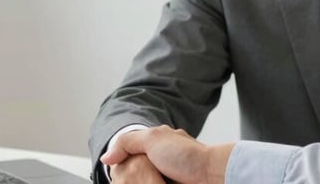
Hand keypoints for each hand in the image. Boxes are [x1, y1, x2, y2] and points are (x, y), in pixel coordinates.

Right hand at [102, 125, 231, 183]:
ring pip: (146, 178)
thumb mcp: (151, 140)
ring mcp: (169, 172)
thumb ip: (126, 143)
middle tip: (122, 181)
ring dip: (142, 181)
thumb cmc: (186, 156)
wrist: (212, 175)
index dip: (122, 159)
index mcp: (158, 141)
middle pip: (138, 166)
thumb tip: (107, 157)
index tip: (115, 169)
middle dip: (131, 173)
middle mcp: (164, 156)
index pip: (131, 149)